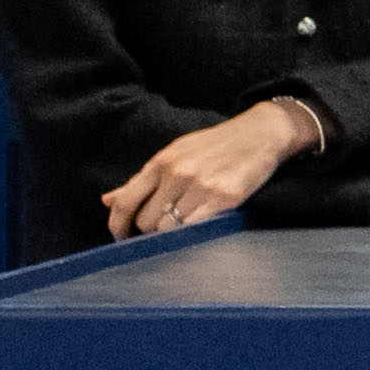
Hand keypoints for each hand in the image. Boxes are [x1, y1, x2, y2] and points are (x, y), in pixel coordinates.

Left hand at [101, 97, 321, 239]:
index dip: (117, 225)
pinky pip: (196, 229)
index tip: (121, 236)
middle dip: (149, 230)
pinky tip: (198, 228)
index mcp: (162, 162)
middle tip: (162, 229)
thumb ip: (142, 180)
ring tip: (183, 227)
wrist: (262, 133)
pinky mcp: (227, 198)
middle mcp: (178, 173)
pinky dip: (192, 234)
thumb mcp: (175, 154)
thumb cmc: (216, 145)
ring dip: (172, 234)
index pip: (126, 201)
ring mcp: (202, 186)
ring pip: (170, 229)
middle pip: (146, 221)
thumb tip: (107, 200)